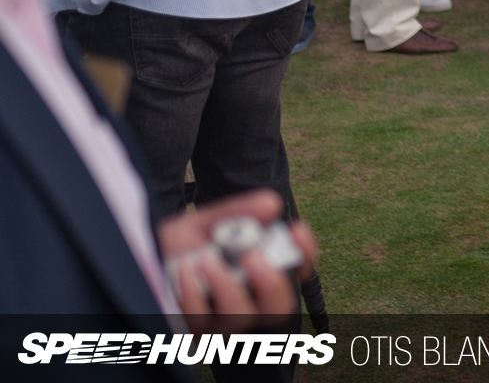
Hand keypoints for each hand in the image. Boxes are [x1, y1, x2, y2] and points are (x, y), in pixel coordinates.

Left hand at [159, 189, 315, 329]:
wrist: (135, 263)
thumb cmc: (177, 248)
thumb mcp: (206, 222)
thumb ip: (237, 212)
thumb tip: (271, 203)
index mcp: (259, 273)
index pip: (299, 270)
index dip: (305, 254)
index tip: (296, 230)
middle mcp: (247, 302)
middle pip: (280, 308)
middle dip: (272, 282)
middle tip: (253, 257)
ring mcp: (221, 323)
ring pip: (241, 318)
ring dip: (226, 286)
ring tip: (204, 259)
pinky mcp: (193, 333)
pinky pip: (202, 322)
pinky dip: (194, 294)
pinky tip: (185, 272)